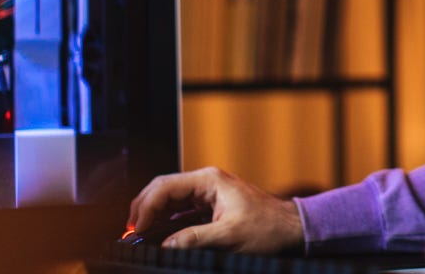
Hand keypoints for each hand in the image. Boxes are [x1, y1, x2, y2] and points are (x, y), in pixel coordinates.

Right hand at [128, 166, 303, 253]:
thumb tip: (166, 245)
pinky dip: (166, 221)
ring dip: (153, 215)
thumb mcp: (230, 236)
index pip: (165, 186)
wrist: (292, 229)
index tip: (137, 229)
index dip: (146, 207)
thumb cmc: (268, 228)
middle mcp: (206, 183)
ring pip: (169, 199)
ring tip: (140, 234)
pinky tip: (158, 235)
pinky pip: (180, 210)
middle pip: (162, 189)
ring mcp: (208, 193)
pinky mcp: (210, 206)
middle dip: (144, 208)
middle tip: (132, 232)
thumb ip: (195, 238)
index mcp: (209, 181)